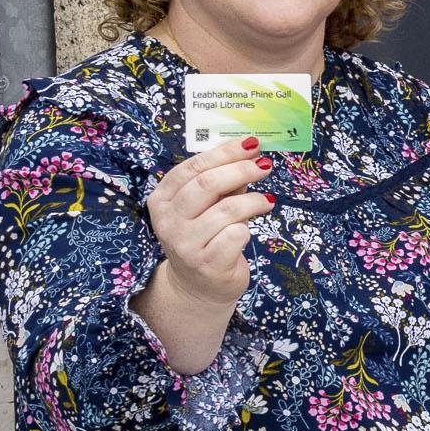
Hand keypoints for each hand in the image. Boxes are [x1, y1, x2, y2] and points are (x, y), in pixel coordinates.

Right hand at [144, 140, 271, 318]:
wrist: (198, 286)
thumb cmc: (205, 237)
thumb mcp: (206, 206)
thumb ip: (221, 181)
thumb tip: (248, 151)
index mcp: (162, 199)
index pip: (191, 167)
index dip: (224, 153)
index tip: (251, 144)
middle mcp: (168, 221)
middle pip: (207, 184)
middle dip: (241, 170)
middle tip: (264, 166)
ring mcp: (185, 244)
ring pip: (227, 209)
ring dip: (253, 200)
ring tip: (266, 200)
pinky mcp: (207, 264)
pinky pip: (236, 234)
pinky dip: (248, 227)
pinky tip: (249, 230)